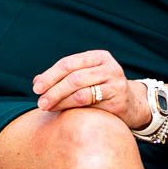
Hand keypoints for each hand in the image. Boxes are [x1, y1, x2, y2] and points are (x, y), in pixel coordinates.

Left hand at [32, 50, 150, 127]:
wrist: (131, 105)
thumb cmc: (101, 89)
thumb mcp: (84, 78)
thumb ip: (62, 77)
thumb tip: (36, 82)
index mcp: (99, 56)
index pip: (69, 63)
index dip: (50, 75)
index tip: (36, 88)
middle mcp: (110, 67)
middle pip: (74, 77)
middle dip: (53, 90)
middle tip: (40, 102)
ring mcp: (116, 83)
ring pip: (81, 92)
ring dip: (60, 101)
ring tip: (47, 107)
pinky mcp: (118, 100)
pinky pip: (90, 105)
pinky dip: (73, 108)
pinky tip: (63, 112)